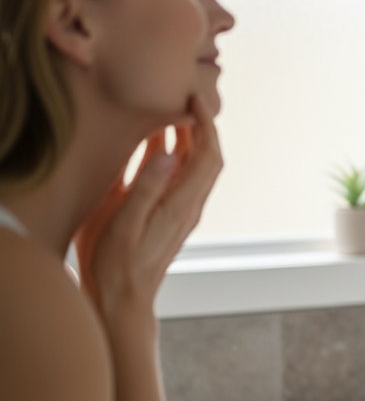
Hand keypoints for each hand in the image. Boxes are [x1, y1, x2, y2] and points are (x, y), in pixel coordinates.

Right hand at [73, 95, 222, 324]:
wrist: (122, 301)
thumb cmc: (118, 265)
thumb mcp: (125, 222)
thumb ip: (146, 187)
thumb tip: (170, 153)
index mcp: (182, 204)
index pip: (209, 156)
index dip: (206, 125)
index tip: (194, 99)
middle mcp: (188, 206)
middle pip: (207, 158)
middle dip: (200, 126)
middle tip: (183, 99)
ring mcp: (180, 211)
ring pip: (193, 167)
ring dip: (187, 139)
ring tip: (170, 113)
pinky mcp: (168, 216)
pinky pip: (178, 178)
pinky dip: (172, 156)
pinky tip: (154, 146)